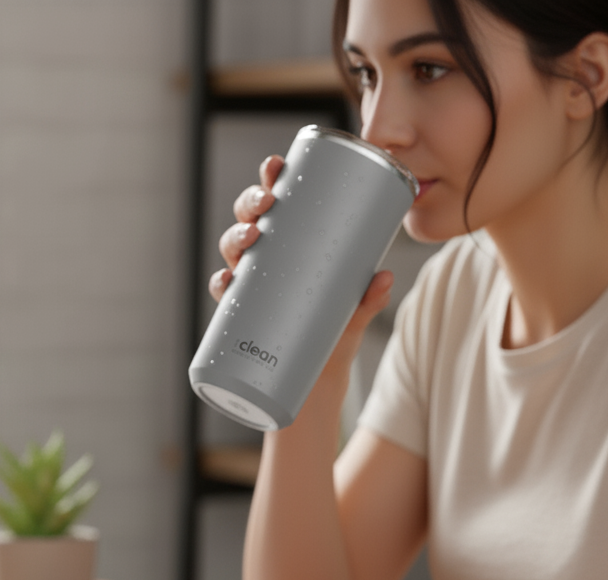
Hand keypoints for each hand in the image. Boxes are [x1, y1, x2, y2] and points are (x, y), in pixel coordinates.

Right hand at [207, 155, 394, 384]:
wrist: (316, 386)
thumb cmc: (333, 338)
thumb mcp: (355, 315)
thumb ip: (369, 298)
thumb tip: (386, 277)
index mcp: (291, 247)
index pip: (277, 203)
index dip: (271, 178)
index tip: (277, 164)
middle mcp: (266, 263)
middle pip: (249, 220)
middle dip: (251, 203)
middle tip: (267, 203)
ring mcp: (251, 289)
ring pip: (232, 252)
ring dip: (235, 238)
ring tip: (252, 238)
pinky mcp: (241, 318)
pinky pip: (223, 297)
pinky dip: (221, 286)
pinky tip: (226, 282)